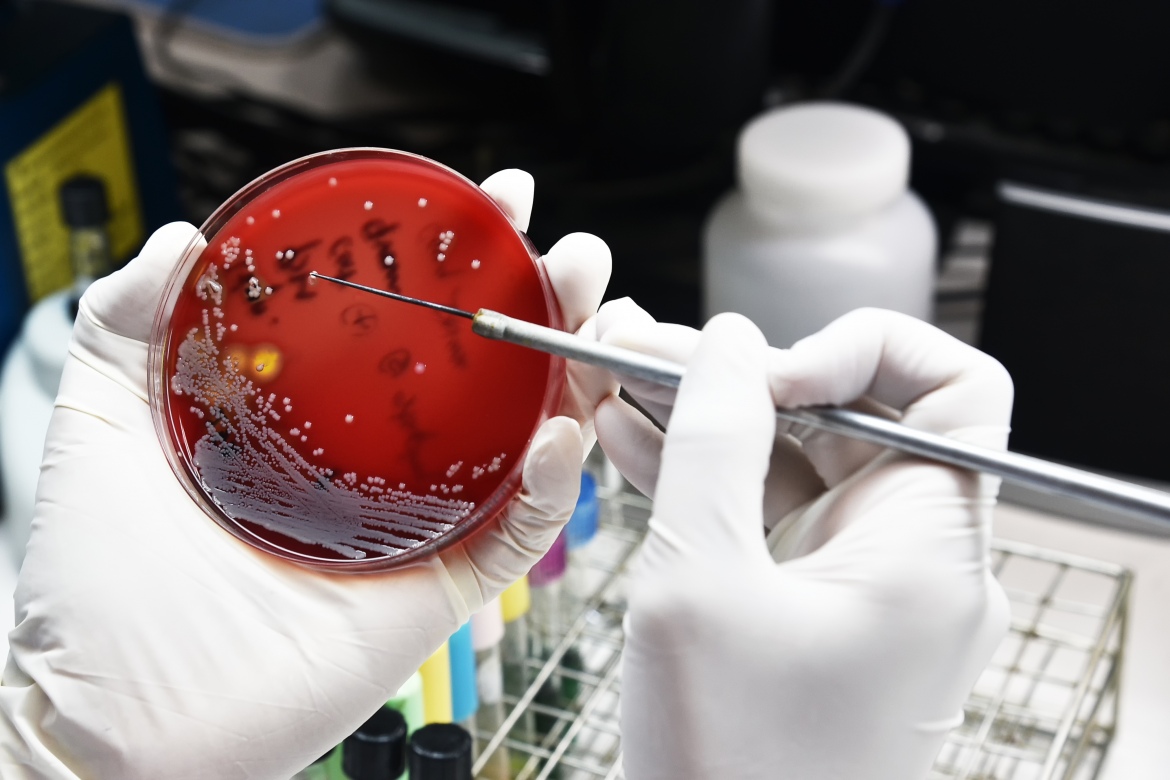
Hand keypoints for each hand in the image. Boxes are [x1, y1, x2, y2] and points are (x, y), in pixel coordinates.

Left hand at [0, 170, 614, 778]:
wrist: (117, 712)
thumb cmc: (102, 585)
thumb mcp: (102, 423)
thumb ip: (124, 323)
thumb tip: (176, 240)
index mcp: (321, 415)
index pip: (408, 322)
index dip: (457, 258)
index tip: (487, 201)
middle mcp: (383, 461)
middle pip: (487, 368)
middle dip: (541, 298)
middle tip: (564, 251)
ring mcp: (419, 521)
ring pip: (526, 436)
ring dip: (574, 369)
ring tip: (587, 310)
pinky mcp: (439, 585)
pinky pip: (518, 530)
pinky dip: (554, 481)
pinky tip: (556, 431)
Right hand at [598, 306, 1011, 779]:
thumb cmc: (735, 769)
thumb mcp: (702, 584)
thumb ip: (715, 445)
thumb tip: (726, 345)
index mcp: (931, 550)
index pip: (954, 388)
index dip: (863, 348)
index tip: (766, 368)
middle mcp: (915, 563)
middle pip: (853, 418)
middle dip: (748, 376)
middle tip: (649, 350)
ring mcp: (865, 592)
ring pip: (802, 465)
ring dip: (716, 423)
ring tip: (624, 384)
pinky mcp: (817, 616)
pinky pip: (773, 520)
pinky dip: (713, 481)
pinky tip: (638, 446)